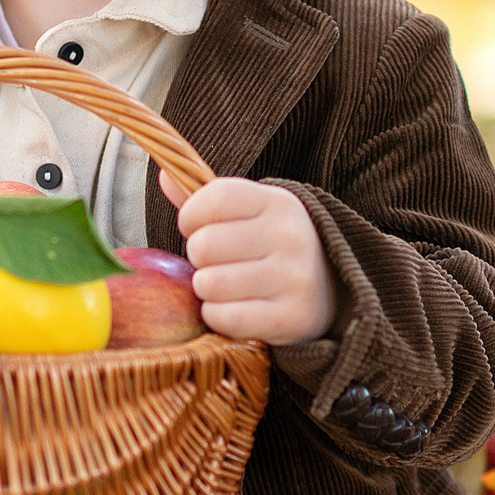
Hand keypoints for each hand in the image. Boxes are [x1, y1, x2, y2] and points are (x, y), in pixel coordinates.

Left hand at [163, 173, 338, 345]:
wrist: (330, 291)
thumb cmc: (274, 247)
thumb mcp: (251, 214)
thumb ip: (208, 198)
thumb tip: (164, 175)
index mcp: (279, 203)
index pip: (214, 198)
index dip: (191, 216)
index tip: (196, 228)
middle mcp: (290, 237)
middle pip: (204, 245)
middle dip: (198, 258)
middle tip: (216, 262)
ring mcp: (293, 279)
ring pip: (210, 284)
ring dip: (206, 289)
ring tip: (225, 286)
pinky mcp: (289, 319)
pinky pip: (224, 317)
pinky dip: (217, 316)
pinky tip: (233, 308)